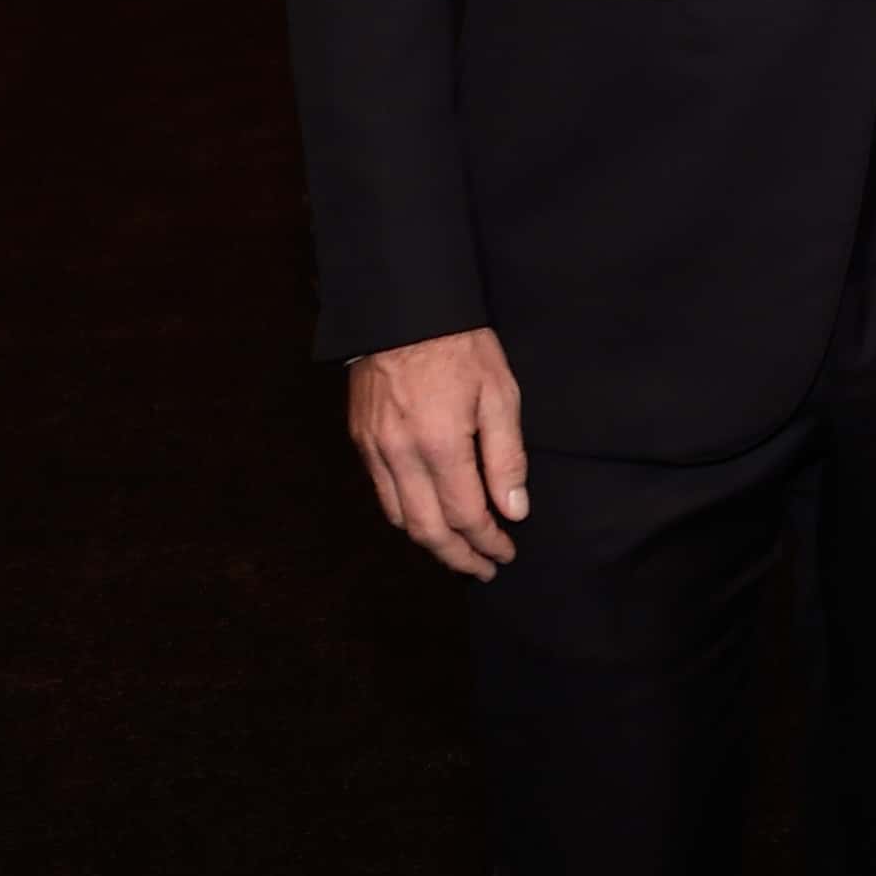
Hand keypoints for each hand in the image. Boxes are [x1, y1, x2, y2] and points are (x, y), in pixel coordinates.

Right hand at [348, 327, 528, 577]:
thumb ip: (506, 458)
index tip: (506, 551)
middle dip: (458, 557)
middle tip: (484, 568)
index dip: (488, 541)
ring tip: (459, 551)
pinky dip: (406, 515)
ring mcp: (375, 448)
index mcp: (441, 444)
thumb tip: (514, 510)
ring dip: (431, 543)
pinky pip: (381, 493)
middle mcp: (401, 454)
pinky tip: (427, 516)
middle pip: (428, 530)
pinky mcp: (361, 438)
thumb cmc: (460, 345)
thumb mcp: (500, 394)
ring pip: (400, 517)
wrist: (403, 307)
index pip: (466, 516)